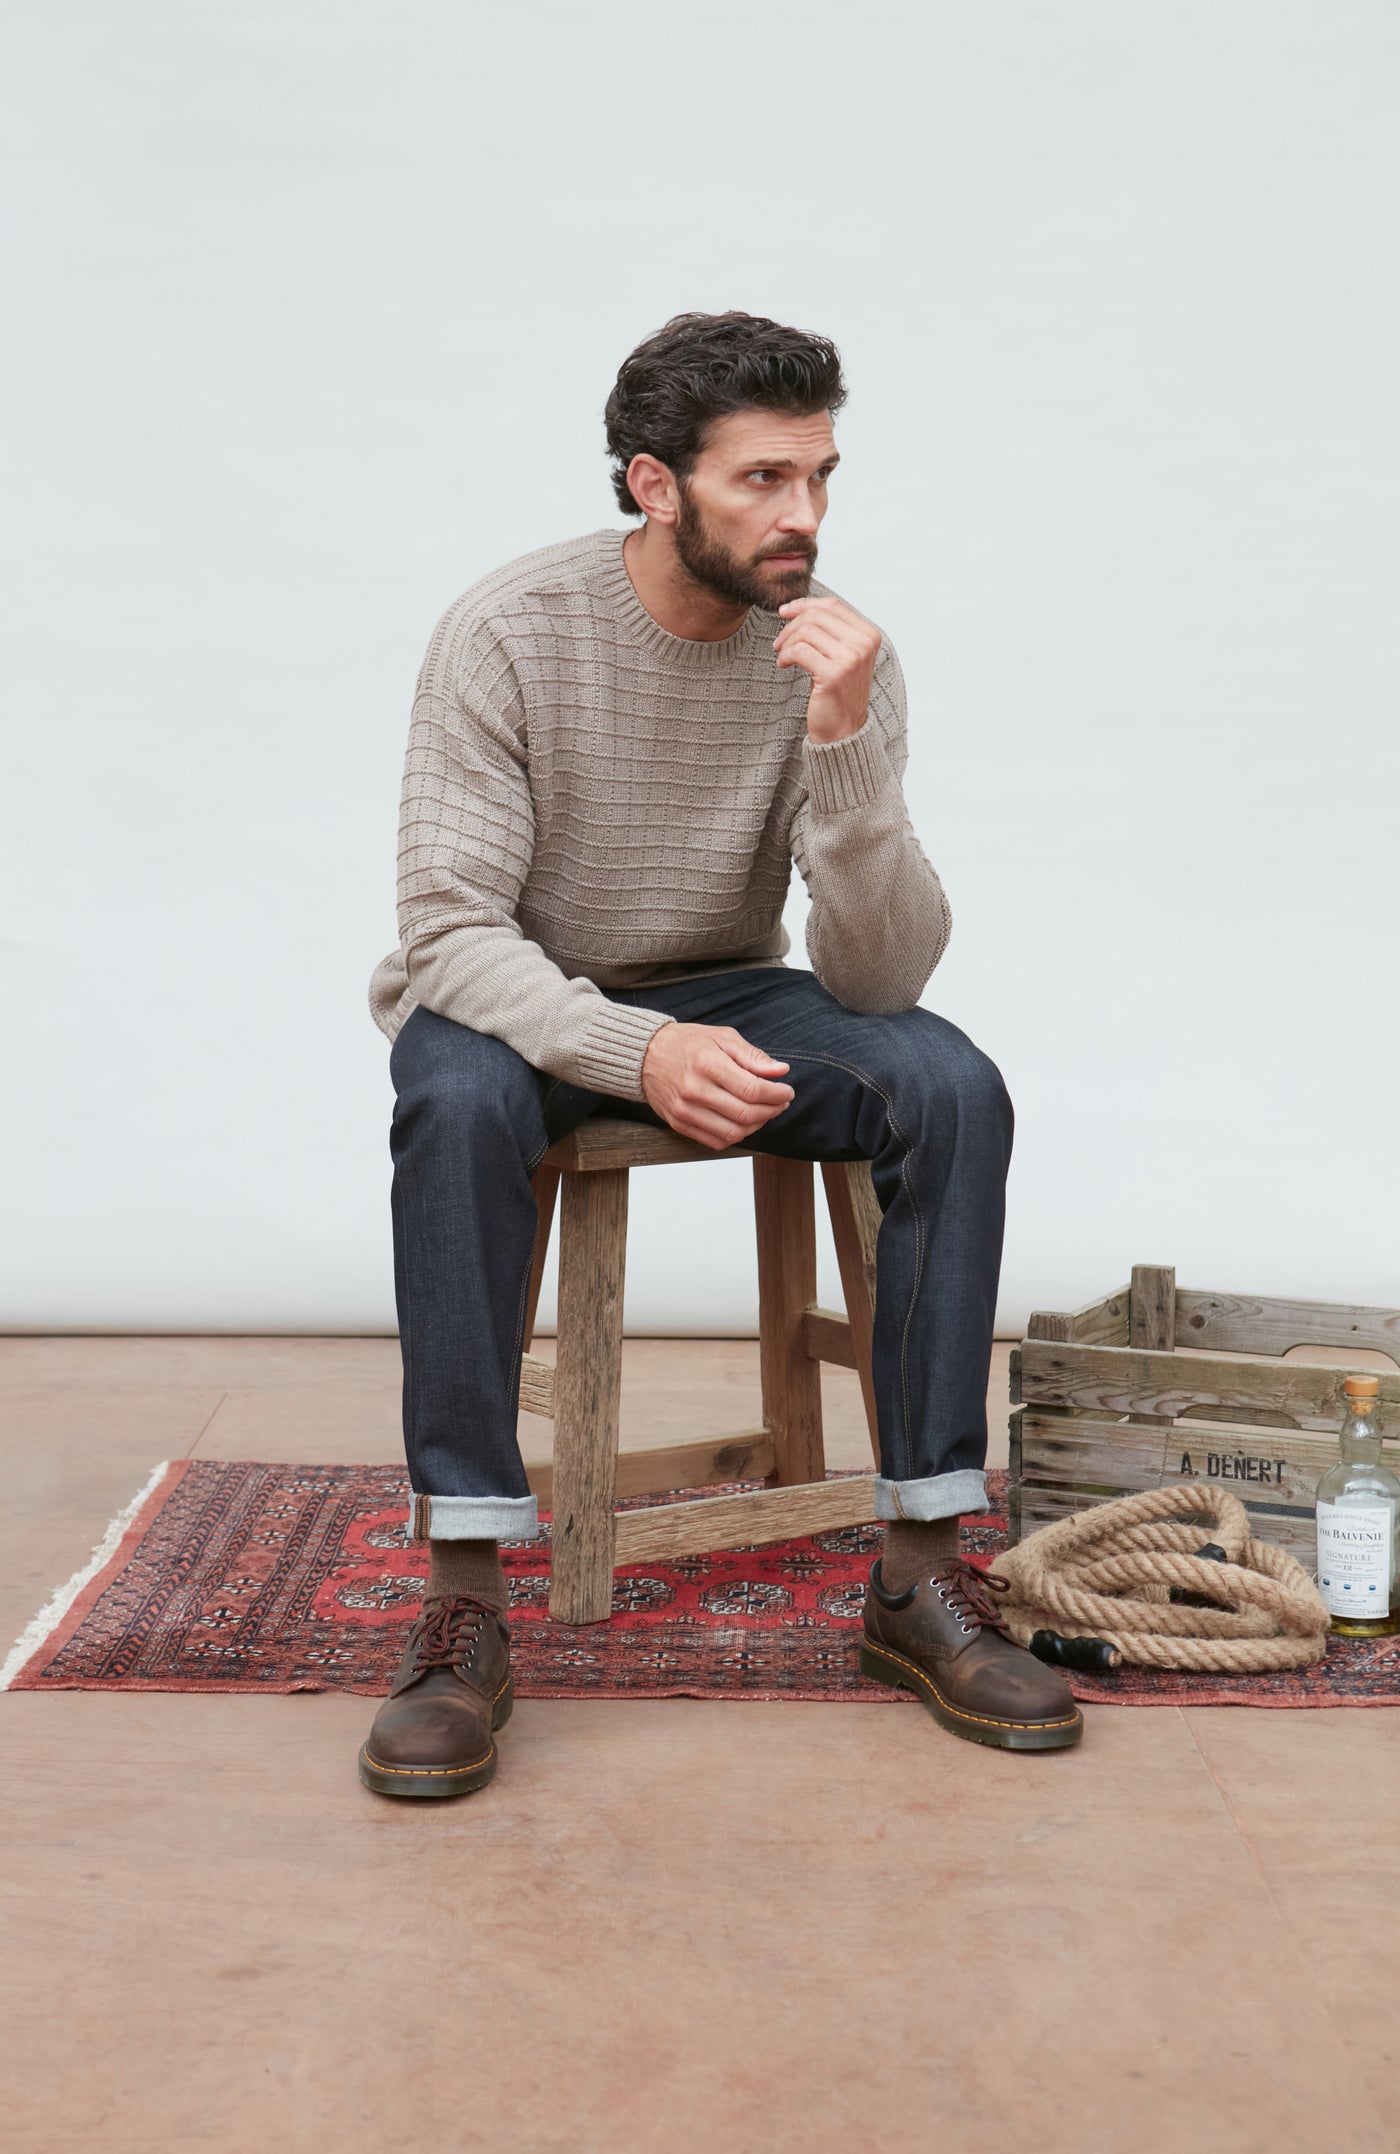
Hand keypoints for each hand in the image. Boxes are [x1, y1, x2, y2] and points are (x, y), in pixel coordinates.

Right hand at [640, 1023, 794, 1149]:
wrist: (645, 1056)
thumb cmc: (687, 1044)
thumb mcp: (721, 1037)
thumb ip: (752, 1056)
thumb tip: (780, 1071)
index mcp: (706, 1063)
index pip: (752, 1089)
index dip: (777, 1094)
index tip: (787, 1091)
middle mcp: (694, 1089)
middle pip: (745, 1114)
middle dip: (772, 1110)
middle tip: (781, 1102)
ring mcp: (684, 1111)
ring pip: (734, 1132)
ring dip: (758, 1125)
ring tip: (765, 1112)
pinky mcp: (679, 1124)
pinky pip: (716, 1141)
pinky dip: (737, 1135)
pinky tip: (744, 1121)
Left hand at [774, 595, 880, 742]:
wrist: (843, 730)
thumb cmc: (838, 692)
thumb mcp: (841, 655)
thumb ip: (830, 630)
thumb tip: (799, 606)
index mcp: (868, 635)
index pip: (833, 605)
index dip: (804, 604)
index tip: (784, 611)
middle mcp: (863, 644)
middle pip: (817, 615)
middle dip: (790, 625)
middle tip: (778, 641)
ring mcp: (850, 659)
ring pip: (806, 631)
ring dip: (786, 642)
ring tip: (782, 655)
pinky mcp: (833, 674)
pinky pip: (799, 650)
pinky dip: (785, 655)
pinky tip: (783, 665)